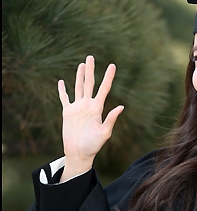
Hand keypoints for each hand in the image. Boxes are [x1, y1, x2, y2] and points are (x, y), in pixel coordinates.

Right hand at [58, 55, 123, 180]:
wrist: (79, 153)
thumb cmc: (93, 146)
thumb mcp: (104, 133)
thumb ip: (111, 119)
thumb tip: (121, 106)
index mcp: (97, 108)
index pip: (104, 89)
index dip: (108, 77)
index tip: (112, 65)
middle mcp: (88, 105)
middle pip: (89, 83)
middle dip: (90, 70)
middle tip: (91, 56)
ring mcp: (77, 108)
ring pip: (78, 88)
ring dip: (79, 76)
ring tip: (82, 65)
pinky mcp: (67, 112)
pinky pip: (64, 98)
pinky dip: (62, 90)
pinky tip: (61, 82)